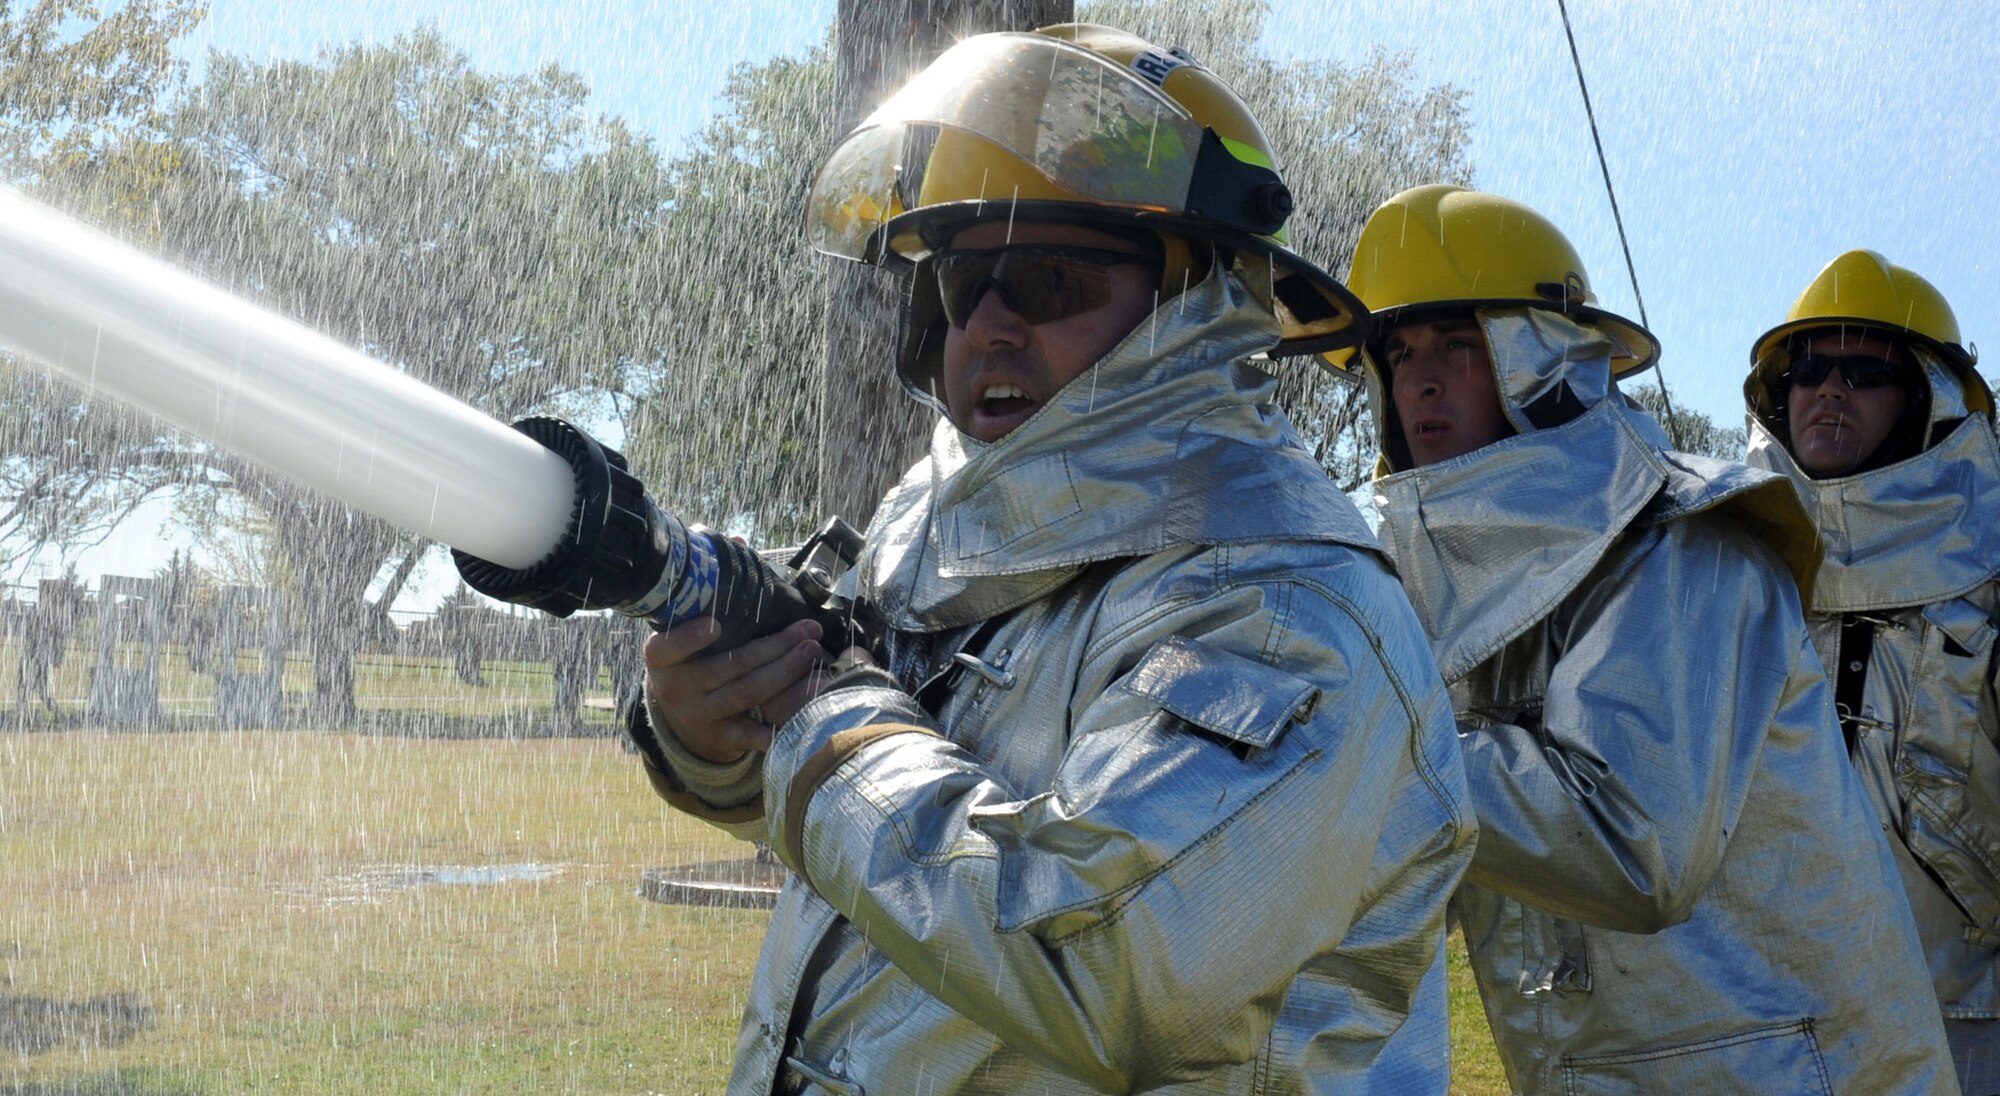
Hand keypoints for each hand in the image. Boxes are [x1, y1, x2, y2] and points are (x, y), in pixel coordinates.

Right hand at [642, 618, 825, 763]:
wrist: (684, 720)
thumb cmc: (692, 665)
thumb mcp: (681, 645)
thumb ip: (698, 621)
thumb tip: (742, 587)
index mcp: (662, 659)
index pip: (668, 648)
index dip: (690, 638)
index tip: (715, 625)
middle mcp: (676, 689)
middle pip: (730, 665)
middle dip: (775, 646)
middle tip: (807, 630)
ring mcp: (698, 716)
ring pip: (748, 692)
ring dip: (785, 672)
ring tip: (812, 652)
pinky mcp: (721, 738)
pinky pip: (755, 732)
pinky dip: (780, 723)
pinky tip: (805, 710)